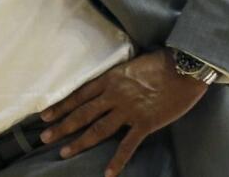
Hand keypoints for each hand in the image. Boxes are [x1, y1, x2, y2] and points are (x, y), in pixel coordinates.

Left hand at [38, 50, 208, 176]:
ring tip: (64, 152)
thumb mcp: (130, 65)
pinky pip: (128, 145)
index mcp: (109, 79)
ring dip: (80, 142)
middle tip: (44, 137)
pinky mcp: (145, 123)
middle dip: (62, 126)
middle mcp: (114, 95)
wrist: (184, 67)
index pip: (79, 95)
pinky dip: (118, 160)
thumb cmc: (160, 62)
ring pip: (98, 129)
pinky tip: (108, 173)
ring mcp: (129, 110)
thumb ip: (116, 78)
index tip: (45, 116)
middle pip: (82, 113)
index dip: (61, 106)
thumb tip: (104, 86)